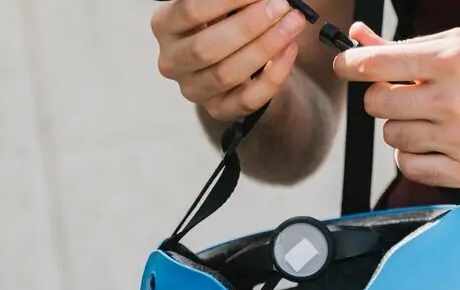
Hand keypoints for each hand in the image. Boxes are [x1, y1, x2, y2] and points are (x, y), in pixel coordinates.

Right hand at [152, 0, 307, 120]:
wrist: (236, 53)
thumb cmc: (227, 17)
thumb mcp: (224, 4)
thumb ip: (236, 0)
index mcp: (165, 25)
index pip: (189, 11)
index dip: (226, 0)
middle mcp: (172, 61)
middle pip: (204, 48)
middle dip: (248, 26)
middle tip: (281, 6)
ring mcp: (193, 89)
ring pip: (226, 75)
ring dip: (265, 47)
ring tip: (293, 23)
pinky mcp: (218, 109)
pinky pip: (247, 100)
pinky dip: (273, 76)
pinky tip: (290, 50)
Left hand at [332, 24, 459, 187]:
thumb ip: (408, 47)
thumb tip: (358, 39)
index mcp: (453, 59)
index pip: (378, 64)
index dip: (352, 65)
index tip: (344, 65)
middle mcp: (455, 98)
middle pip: (377, 105)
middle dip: (383, 98)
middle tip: (406, 95)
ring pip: (391, 138)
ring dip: (403, 128)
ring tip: (434, 118)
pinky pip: (409, 168)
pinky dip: (414, 157)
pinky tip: (437, 143)